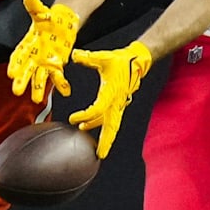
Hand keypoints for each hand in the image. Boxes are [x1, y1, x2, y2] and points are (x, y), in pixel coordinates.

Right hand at [7, 0, 77, 101]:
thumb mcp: (42, 12)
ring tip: (35, 99)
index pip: (19, 55)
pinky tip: (65, 92)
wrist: (61, 24)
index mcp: (27, 44)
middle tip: (17, 91)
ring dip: (38, 88)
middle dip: (22, 80)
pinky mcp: (56, 66)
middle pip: (26, 70)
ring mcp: (44, 63)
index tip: (11, 73)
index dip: (15, 64)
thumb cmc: (48, 19)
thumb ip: (35, 7)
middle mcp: (33, 56)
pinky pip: (58, 77)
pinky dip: (61, 84)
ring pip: (40, 77)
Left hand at [68, 42, 153, 158]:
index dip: (85, 116)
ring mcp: (119, 104)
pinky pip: (110, 119)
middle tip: (100, 155)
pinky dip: (101, 126)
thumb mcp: (103, 57)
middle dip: (106, 141)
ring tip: (95, 148)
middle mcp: (117, 102)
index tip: (73, 119)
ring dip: (104, 136)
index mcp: (112, 92)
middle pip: (111, 126)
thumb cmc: (121, 60)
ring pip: (112, 125)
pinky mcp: (119, 104)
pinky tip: (89, 126)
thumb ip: (88, 58)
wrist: (137, 61)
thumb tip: (74, 55)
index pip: (98, 109)